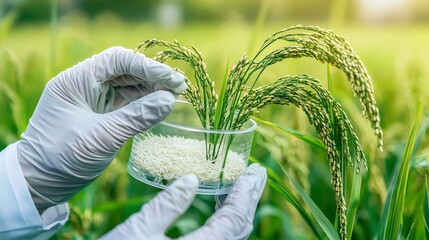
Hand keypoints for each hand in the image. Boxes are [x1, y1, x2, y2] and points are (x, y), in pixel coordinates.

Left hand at [16, 46, 185, 211]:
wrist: (41, 183)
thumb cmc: (62, 159)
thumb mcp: (101, 137)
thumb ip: (136, 117)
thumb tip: (169, 100)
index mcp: (76, 81)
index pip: (116, 60)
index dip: (146, 66)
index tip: (170, 78)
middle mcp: (84, 84)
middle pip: (124, 69)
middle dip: (152, 76)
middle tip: (180, 86)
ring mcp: (92, 98)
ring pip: (127, 84)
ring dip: (151, 89)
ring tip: (175, 95)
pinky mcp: (99, 113)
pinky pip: (125, 101)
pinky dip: (143, 103)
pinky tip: (160, 106)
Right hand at [100, 163, 266, 239]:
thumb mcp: (139, 231)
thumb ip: (168, 204)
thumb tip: (191, 179)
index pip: (235, 217)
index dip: (246, 191)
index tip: (254, 170)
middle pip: (240, 227)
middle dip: (249, 198)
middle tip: (256, 173)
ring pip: (232, 236)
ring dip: (237, 209)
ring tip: (237, 185)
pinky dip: (224, 223)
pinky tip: (218, 209)